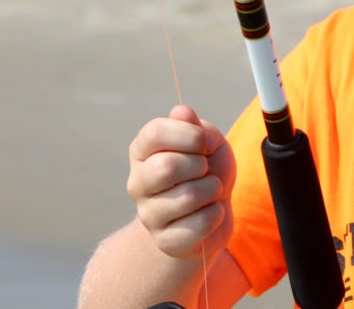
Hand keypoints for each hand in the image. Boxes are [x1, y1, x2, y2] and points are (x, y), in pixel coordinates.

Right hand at [127, 105, 235, 259]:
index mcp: (142, 151)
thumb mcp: (207, 140)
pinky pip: (200, 223)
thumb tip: (183, 112)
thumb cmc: (206, 170)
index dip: (190, 134)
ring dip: (213, 190)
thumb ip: (195, 126)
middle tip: (205, 170)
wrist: (213, 212)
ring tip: (209, 192)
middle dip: (201, 165)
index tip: (205, 143)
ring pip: (189, 196)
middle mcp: (138, 182)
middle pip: (167, 167)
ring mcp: (148, 215)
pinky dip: (216, 214)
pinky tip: (209, 213)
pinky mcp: (166, 241)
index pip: (155, 133)